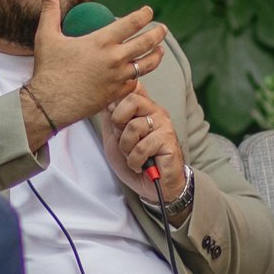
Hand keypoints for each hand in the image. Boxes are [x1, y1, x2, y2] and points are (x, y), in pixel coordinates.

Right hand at [22, 0, 166, 132]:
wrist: (49, 104)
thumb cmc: (47, 69)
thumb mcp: (46, 36)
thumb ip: (49, 9)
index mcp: (101, 41)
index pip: (132, 23)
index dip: (143, 15)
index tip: (148, 11)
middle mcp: (114, 59)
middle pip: (146, 43)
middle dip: (158, 34)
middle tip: (162, 29)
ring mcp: (118, 78)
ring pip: (147, 65)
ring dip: (156, 56)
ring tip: (160, 51)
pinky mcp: (116, 94)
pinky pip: (134, 83)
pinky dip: (138, 76)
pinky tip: (139, 73)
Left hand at [104, 88, 183, 205]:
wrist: (154, 186)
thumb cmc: (136, 161)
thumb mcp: (114, 138)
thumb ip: (110, 119)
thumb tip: (105, 100)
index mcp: (143, 108)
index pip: (131, 87)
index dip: (117, 101)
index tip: (115, 120)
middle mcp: (155, 112)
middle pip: (131, 99)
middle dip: (118, 123)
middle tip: (123, 140)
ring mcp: (164, 125)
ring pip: (134, 127)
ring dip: (126, 148)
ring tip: (133, 156)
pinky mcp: (169, 141)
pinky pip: (142, 147)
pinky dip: (135, 160)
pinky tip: (141, 165)